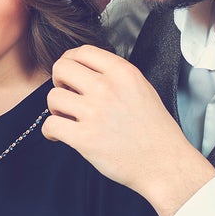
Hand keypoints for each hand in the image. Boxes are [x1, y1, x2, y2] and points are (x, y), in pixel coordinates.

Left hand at [44, 45, 214, 215]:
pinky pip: (50, 125)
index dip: (70, 61)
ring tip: (68, 119)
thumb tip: (84, 71)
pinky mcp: (85, 138)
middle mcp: (107, 88)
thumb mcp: (142, 89)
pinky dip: (50, 131)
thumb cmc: (155, 131)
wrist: (164, 164)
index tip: (69, 74)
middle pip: (61, 68)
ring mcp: (95, 113)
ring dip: (55, 109)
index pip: (82, 51)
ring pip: (53, 97)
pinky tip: (60, 135)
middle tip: (67, 96)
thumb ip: (114, 76)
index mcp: (123, 73)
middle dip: (59, 82)